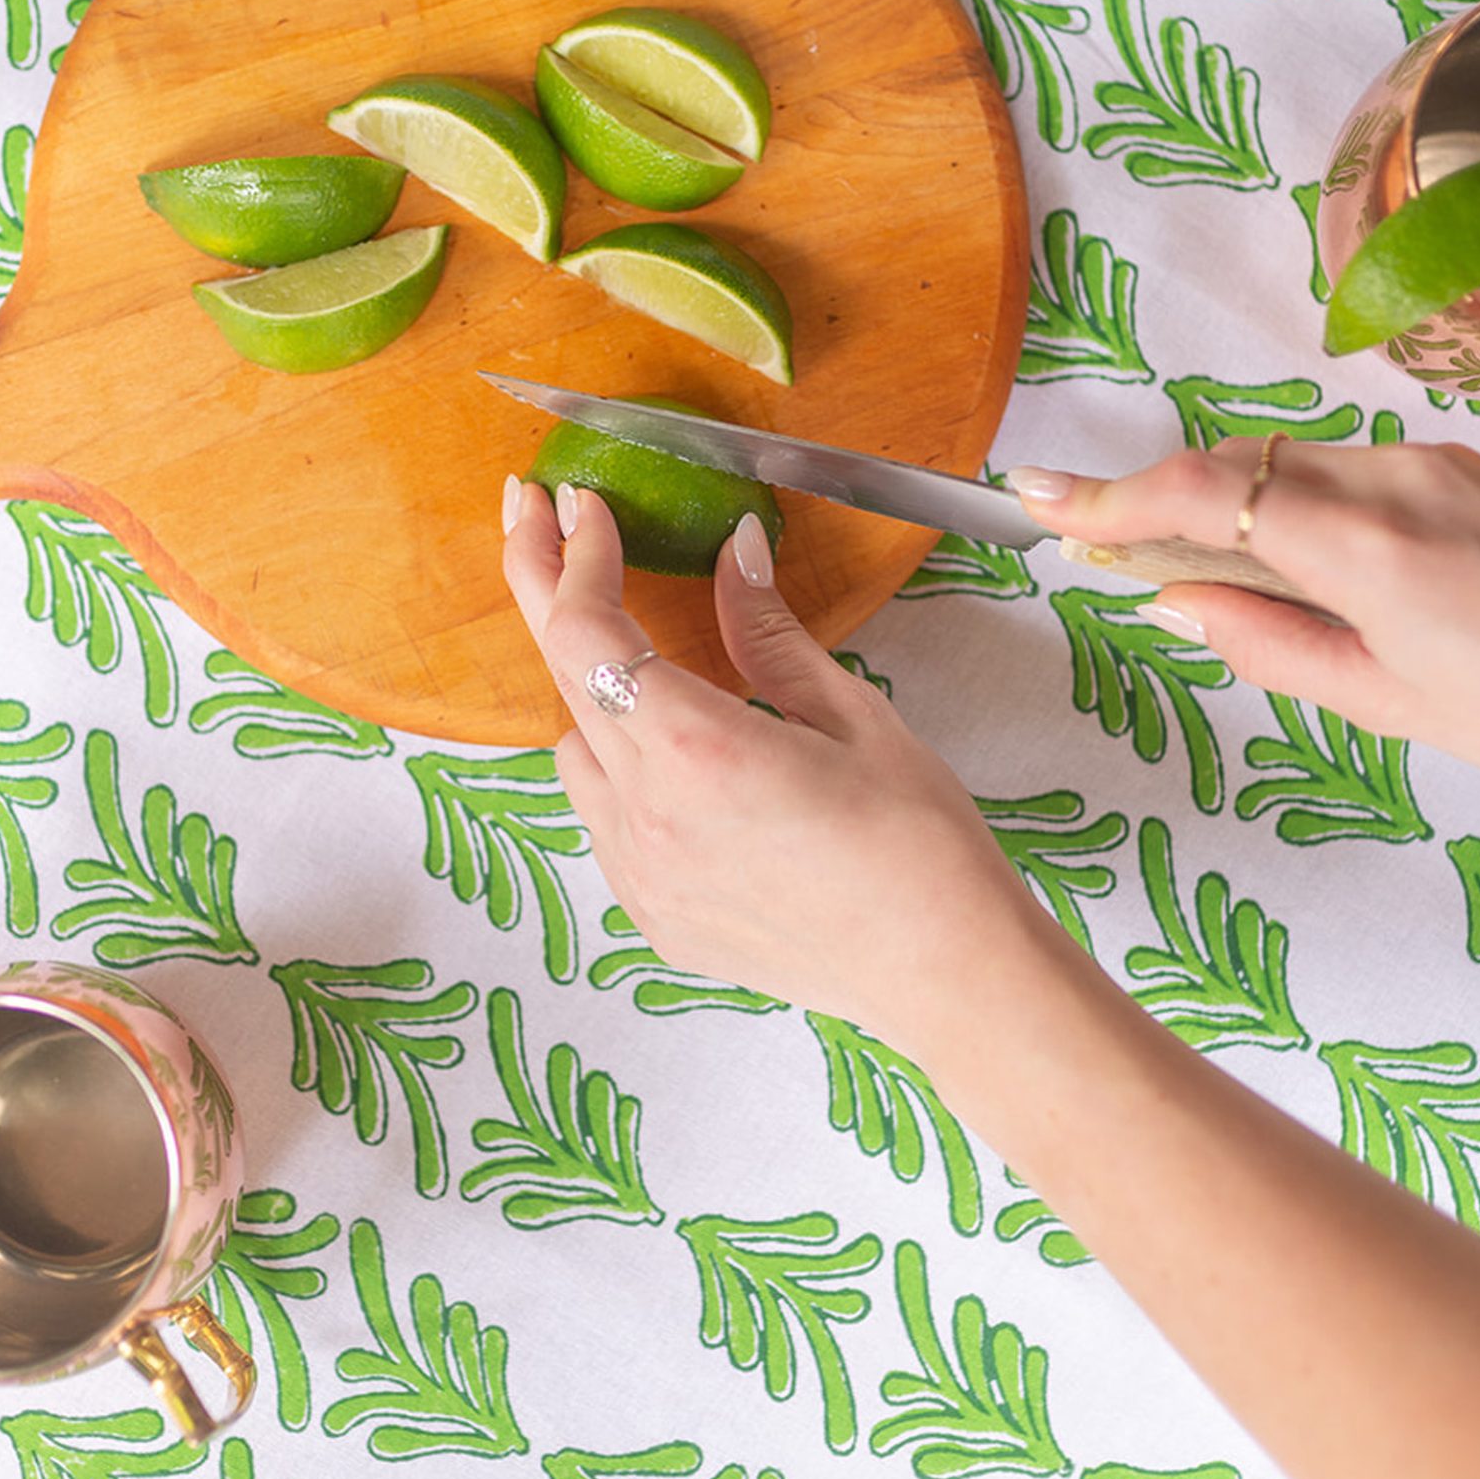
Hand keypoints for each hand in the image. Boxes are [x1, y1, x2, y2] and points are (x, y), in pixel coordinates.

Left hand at [499, 478, 1046, 1054]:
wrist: (945, 973)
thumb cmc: (921, 848)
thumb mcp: (852, 714)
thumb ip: (767, 631)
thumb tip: (733, 553)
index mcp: (697, 750)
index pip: (589, 629)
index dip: (574, 556)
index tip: (581, 504)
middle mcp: (648, 816)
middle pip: (560, 676)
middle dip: (545, 587)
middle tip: (534, 518)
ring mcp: (641, 874)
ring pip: (574, 751)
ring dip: (589, 687)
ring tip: (629, 642)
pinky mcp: (654, 916)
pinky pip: (605, 819)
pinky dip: (619, 768)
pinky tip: (671, 750)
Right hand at [1014, 439, 1479, 796]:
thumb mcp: (1385, 702)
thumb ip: (1267, 641)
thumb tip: (1179, 602)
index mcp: (1363, 545)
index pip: (1198, 493)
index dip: (1106, 494)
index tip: (1041, 495)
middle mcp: (1394, 478)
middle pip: (1235, 465)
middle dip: (1160, 503)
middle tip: (1104, 547)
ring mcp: (1432, 462)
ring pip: (1289, 465)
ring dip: (1234, 509)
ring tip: (1214, 581)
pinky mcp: (1462, 465)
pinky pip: (1347, 470)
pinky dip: (1297, 506)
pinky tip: (1302, 566)